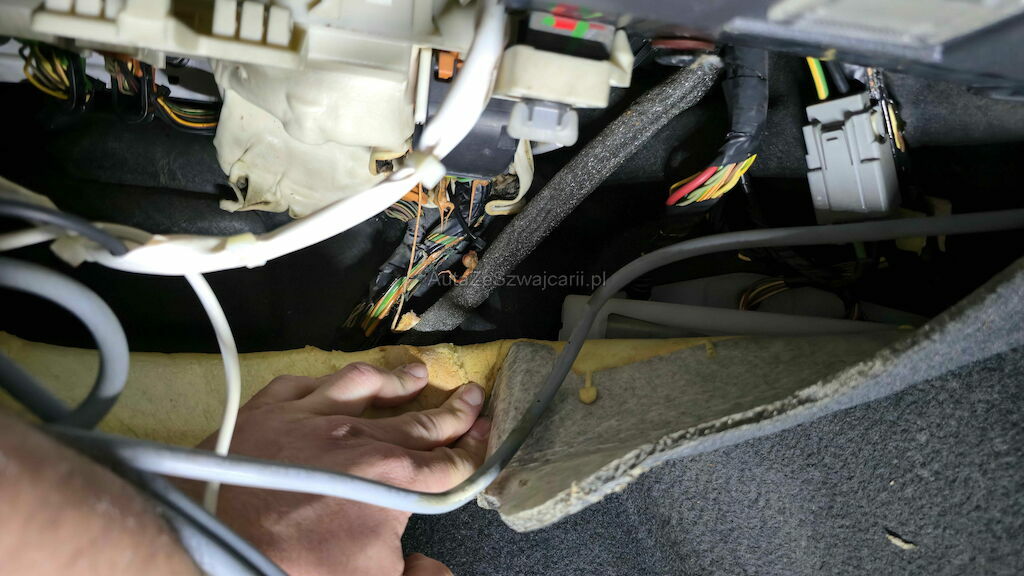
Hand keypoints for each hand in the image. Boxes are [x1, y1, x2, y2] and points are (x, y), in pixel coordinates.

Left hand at [200, 362, 489, 575]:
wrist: (211, 542)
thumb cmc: (298, 566)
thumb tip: (436, 570)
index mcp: (393, 480)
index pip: (447, 464)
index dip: (474, 450)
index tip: (489, 434)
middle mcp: (359, 438)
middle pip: (417, 421)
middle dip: (451, 411)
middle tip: (472, 395)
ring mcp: (313, 416)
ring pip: (366, 388)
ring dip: (397, 381)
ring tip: (417, 372)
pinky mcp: (270, 408)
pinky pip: (308, 382)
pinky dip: (331, 378)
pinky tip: (339, 378)